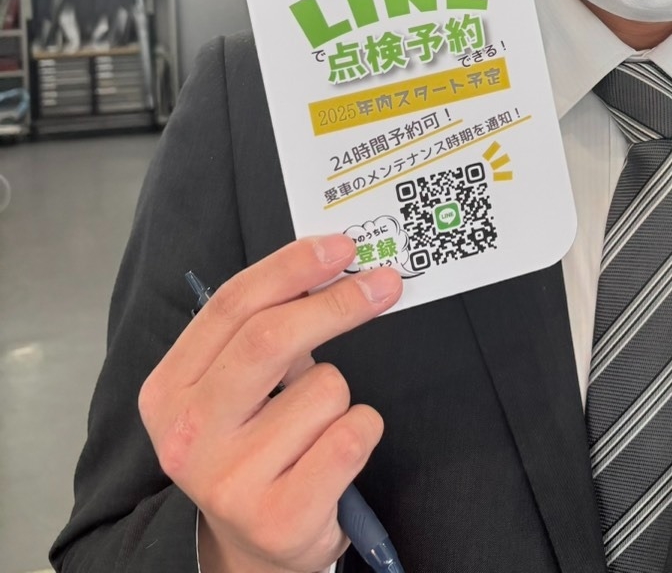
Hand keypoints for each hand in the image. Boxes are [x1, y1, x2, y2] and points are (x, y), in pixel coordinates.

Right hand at [138, 235, 403, 572]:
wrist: (254, 546)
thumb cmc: (255, 445)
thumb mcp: (238, 386)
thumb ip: (267, 325)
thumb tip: (334, 262)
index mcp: (169, 390)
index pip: (231, 306)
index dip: (291, 267)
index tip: (341, 247)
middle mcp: (188, 437)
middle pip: (270, 338)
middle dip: (337, 302)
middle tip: (384, 282)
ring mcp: (229, 481)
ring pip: (326, 389)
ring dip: (342, 395)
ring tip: (316, 428)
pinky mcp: (279, 517)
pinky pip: (352, 435)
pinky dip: (362, 430)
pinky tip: (335, 455)